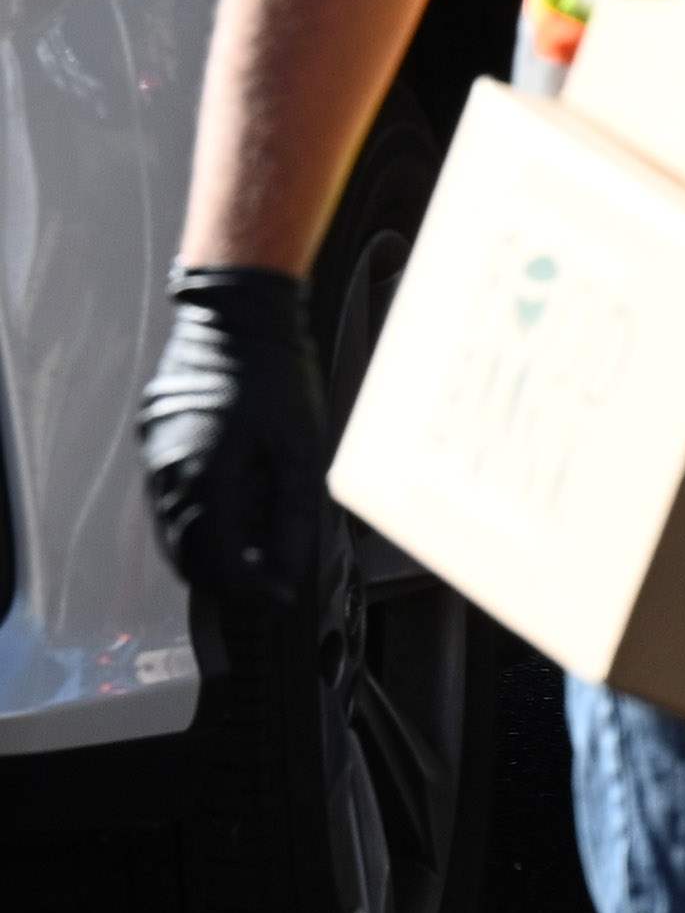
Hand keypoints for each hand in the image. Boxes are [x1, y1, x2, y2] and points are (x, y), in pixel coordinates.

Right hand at [137, 265, 329, 609]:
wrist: (235, 318)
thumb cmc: (276, 377)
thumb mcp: (302, 448)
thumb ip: (293, 515)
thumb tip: (291, 569)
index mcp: (204, 476)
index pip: (216, 561)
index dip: (250, 587)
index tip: (281, 594)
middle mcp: (167, 472)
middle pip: (186, 553)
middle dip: (227, 577)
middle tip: (270, 584)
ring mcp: (154, 457)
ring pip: (172, 530)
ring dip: (209, 552)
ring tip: (256, 558)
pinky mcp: (154, 443)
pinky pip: (167, 501)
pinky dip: (196, 522)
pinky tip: (230, 521)